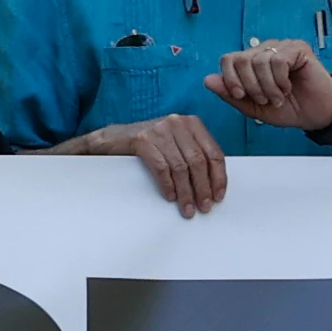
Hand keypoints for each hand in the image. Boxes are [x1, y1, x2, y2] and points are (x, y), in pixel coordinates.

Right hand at [73, 115, 229, 216]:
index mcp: (192, 123)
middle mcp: (178, 123)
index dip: (218, 178)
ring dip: (186, 192)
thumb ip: (193, 154)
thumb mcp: (176, 143)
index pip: (214, 153)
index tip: (218, 196)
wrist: (113, 138)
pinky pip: (161, 168)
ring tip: (187, 208)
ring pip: (181, 167)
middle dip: (203, 188)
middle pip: (198, 161)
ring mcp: (160, 130)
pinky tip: (170, 197)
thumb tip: (212, 183)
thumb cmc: (148, 144)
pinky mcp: (142, 140)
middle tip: (204, 207)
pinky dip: (168, 185)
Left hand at [207, 40, 331, 130]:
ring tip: (278, 98)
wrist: (316, 116)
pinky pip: (278, 60)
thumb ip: (231, 94)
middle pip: (241, 59)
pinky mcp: (298, 48)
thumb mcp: (252, 107)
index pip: (228, 59)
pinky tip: (288, 88)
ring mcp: (282, 46)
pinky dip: (280, 79)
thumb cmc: (287, 109)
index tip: (241, 96)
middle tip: (264, 100)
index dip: (230, 79)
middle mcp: (265, 50)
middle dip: (249, 85)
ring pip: (259, 60)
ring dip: (267, 86)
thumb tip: (207, 79)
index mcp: (252, 61)